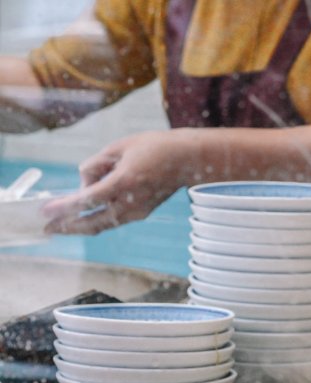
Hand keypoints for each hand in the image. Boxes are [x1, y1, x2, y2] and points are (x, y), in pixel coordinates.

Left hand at [42, 130, 195, 234]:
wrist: (187, 160)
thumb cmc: (154, 147)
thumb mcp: (118, 147)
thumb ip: (95, 165)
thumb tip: (83, 184)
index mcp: (124, 182)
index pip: (88, 200)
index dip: (64, 207)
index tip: (45, 211)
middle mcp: (131, 202)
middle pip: (94, 222)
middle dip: (68, 227)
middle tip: (46, 229)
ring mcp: (138, 211)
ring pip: (103, 224)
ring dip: (80, 226)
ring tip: (60, 226)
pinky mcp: (142, 212)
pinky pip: (113, 219)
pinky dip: (96, 219)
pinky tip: (83, 216)